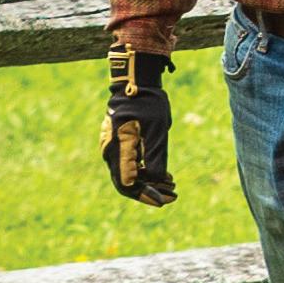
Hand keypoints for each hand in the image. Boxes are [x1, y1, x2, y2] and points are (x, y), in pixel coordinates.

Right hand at [100, 45, 176, 206]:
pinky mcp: (117, 144)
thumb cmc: (149, 104)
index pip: (128, 184)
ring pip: (128, 175)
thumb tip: (156, 181)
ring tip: (172, 184)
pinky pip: (128, 164)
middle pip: (127, 183)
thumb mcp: (158, 132)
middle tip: (173, 195)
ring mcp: (112, 147)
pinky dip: (145, 171)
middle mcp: (110, 151)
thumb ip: (156, 158)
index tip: (164, 201)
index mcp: (118, 149)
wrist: (136, 81)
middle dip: (150, 191)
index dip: (145, 196)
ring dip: (150, 182)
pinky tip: (163, 174)